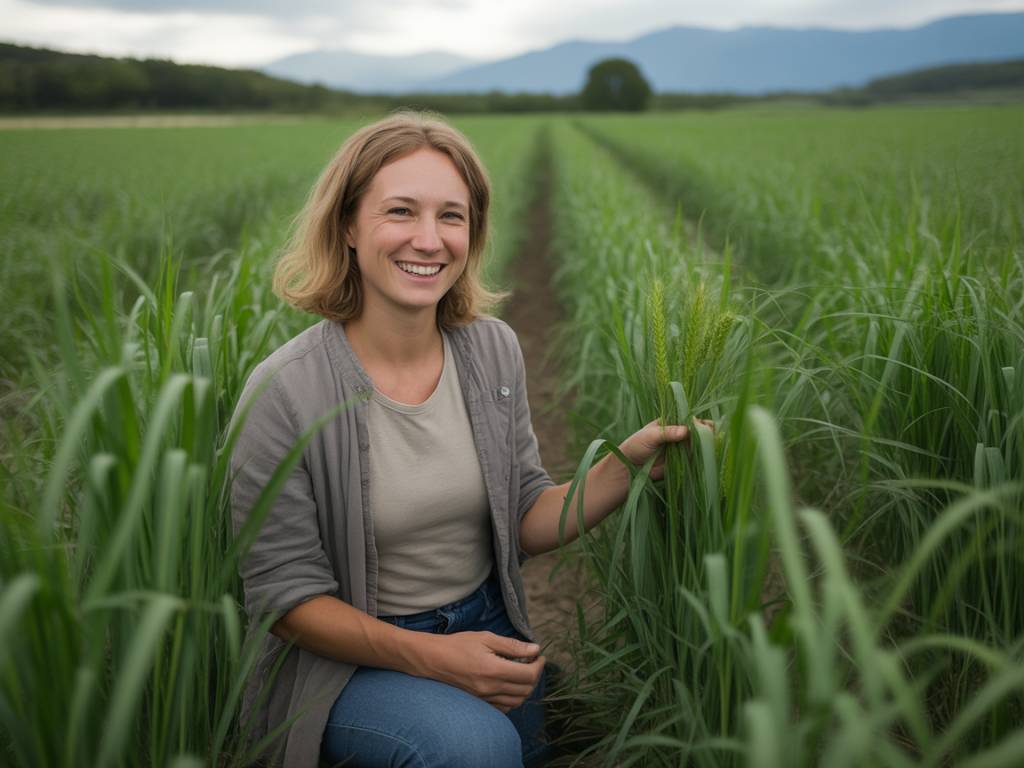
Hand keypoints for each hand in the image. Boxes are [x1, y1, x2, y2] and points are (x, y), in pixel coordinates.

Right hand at [422, 631, 544, 712]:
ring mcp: (485, 698)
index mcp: (494, 670)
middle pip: (526, 689)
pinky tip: (509, 684)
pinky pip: (504, 707)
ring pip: (517, 701)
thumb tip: (534, 649)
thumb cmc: (458, 645)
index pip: (529, 674)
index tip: (539, 655)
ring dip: (526, 687)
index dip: (539, 665)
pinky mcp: (480, 703)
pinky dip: (513, 698)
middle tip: (532, 661)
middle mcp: (491, 688)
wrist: (433, 659)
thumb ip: (512, 646)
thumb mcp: (485, 638)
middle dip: (535, 675)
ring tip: (522, 671)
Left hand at [618, 418, 714, 480]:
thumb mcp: (651, 435)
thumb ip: (668, 432)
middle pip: (698, 431)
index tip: (700, 425)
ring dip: (706, 446)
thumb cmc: (636, 445)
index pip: (689, 418)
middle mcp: (680, 434)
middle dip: (706, 433)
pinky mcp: (682, 462)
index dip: (698, 421)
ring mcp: (682, 448)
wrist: (630, 466)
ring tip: (709, 447)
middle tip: (709, 436)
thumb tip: (686, 430)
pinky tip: (706, 457)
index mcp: (672, 422)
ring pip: (699, 445)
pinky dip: (701, 458)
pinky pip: (695, 459)